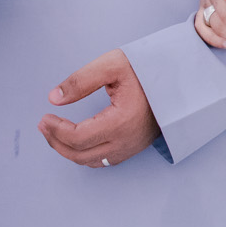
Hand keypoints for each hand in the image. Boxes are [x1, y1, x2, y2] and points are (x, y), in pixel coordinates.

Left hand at [38, 49, 159, 167]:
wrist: (181, 78)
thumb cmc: (150, 69)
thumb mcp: (113, 65)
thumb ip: (81, 81)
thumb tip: (54, 98)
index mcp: (122, 121)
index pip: (77, 137)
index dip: (55, 130)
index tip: (45, 117)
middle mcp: (128, 140)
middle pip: (80, 154)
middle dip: (56, 141)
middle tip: (44, 125)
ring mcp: (133, 146)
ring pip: (91, 161)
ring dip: (69, 150)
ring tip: (55, 133)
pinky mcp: (136, 146)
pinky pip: (104, 160)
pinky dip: (85, 154)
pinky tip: (78, 141)